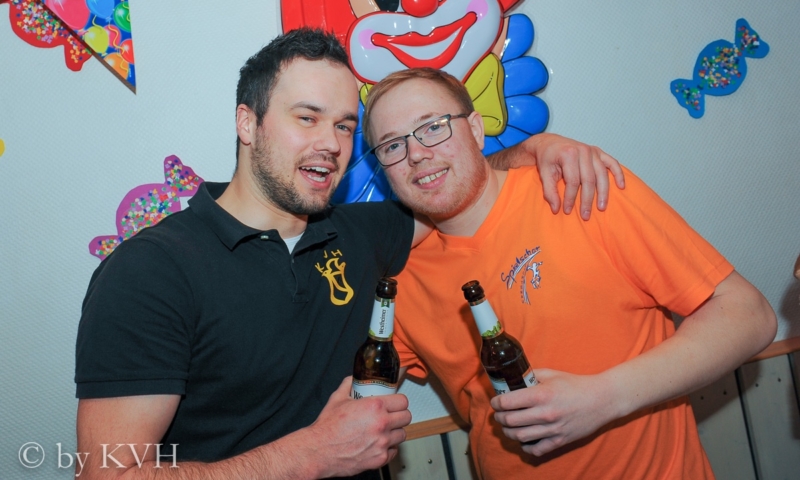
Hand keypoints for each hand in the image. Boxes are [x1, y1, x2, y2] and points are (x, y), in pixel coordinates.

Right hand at [310, 376, 410, 476]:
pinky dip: (388, 448)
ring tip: (384, 431)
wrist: (319, 451)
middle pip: (406, 417)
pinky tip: (378, 444)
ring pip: (402, 435)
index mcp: (375, 407)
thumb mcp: (337, 398)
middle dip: (399, 415)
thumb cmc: (327, 427)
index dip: (399, 402)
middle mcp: (382, 424)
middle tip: (391, 416)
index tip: (395, 404)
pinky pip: (393, 451)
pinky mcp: (380, 459)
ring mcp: (382, 443)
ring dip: (395, 432)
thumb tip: (354, 379)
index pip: (403, 401)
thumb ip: (349, 385)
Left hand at [490, 369, 617, 455]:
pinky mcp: (560, 440)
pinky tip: (523, 441)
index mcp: (541, 395)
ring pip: (520, 436)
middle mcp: (545, 414)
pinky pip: (537, 449)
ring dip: (508, 432)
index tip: (495, 402)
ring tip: (507, 427)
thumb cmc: (576, 384)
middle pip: (510, 420)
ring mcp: (553, 429)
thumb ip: (531, 375)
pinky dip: (526, 447)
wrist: (602, 400)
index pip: (508, 402)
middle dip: (500, 418)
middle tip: (499, 414)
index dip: (496, 403)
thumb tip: (514, 378)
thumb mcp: (552, 374)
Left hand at [525, 133, 624, 219]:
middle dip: (587, 200)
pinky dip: (618, 174)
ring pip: (602, 174)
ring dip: (603, 192)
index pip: (572, 181)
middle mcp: (583, 151)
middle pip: (589, 179)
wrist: (549, 143)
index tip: (567, 211)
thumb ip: (549, 191)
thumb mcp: (543, 173)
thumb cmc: (547, 158)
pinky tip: (621, 186)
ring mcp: (593, 151)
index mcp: (568, 154)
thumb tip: (556, 209)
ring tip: (602, 208)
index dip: (570, 198)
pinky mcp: (599, 152)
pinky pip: (612, 163)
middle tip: (585, 216)